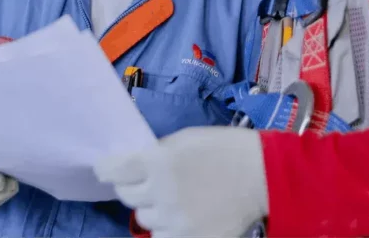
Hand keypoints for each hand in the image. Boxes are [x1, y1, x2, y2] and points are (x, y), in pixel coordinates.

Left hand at [94, 127, 267, 237]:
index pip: (113, 171)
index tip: (106, 169)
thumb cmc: (225, 149)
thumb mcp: (185, 139)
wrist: (263, 176)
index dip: (106, 169)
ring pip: (144, 219)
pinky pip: (162, 237)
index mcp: (158, 162)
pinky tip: (179, 217)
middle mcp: (161, 193)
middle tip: (145, 182)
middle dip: (132, 187)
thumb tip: (133, 164)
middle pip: (126, 196)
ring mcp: (175, 221)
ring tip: (169, 200)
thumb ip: (156, 153)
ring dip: (151, 209)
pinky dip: (166, 228)